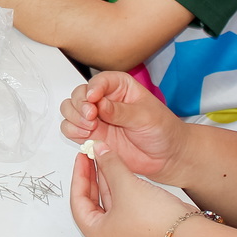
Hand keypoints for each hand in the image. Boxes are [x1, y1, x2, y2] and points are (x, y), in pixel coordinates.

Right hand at [59, 71, 185, 182]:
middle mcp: (104, 100)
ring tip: (88, 126)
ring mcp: (96, 118)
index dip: (92, 88)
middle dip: (80, 104)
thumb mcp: (144, 116)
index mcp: (120, 87)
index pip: (99, 81)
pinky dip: (72, 130)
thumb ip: (120, 111)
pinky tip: (85, 134)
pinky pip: (71, 129)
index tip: (93, 98)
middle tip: (90, 116)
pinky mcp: (92, 135)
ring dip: (73, 116)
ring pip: (70, 110)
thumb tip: (100, 104)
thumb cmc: (162, 130)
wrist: (166, 155)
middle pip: (79, 94)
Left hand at [70, 149, 192, 236]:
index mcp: (96, 234)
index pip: (78, 200)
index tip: (81, 158)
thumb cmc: (154, 220)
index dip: (79, 175)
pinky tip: (119, 169)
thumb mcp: (126, 185)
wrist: (186, 233)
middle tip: (91, 156)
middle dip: (92, 176)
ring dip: (107, 179)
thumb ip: (110, 164)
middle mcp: (107, 236)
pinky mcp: (138, 226)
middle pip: (92, 201)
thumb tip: (98, 149)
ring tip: (104, 157)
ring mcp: (124, 232)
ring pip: (108, 200)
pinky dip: (119, 186)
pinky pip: (122, 202)